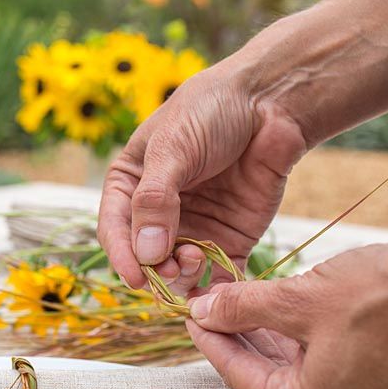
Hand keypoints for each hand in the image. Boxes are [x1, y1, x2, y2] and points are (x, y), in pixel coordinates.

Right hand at [97, 65, 306, 292]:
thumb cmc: (211, 112)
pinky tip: (219, 286)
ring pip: (177, 272)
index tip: (134, 277)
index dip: (121, 255)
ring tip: (196, 258)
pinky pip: (216, 276)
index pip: (115, 229)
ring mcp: (193, 229)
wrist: (272, 101)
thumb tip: (146, 253)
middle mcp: (157, 213)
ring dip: (182, 275)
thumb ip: (155, 199)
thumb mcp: (172, 148)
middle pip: (144, 257)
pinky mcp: (228, 241)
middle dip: (154, 269)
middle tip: (170, 271)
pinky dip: (215, 288)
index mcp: (130, 186)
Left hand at [186, 243, 387, 388]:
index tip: (191, 317)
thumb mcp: (302, 298)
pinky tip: (283, 317)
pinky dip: (304, 347)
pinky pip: (330, 376)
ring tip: (241, 307)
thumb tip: (206, 309)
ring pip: (299, 377)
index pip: (239, 376)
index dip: (210, 340)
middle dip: (239, 337)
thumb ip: (244, 308)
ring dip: (269, 341)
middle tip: (212, 308)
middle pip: (268, 378)